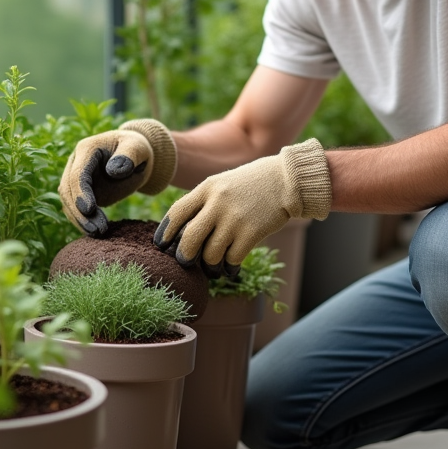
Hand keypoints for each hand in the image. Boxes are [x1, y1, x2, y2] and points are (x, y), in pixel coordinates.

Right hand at [59, 119, 176, 235]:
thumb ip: (128, 156)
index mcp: (87, 149)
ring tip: (98, 232)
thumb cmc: (136, 148)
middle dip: (79, 211)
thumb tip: (112, 171)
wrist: (134, 156)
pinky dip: (84, 221)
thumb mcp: (137, 148)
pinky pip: (76, 209)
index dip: (81, 192)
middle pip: (68, 190)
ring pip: (69, 202)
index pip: (77, 173)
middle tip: (96, 229)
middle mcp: (75, 163)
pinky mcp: (81, 193)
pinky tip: (96, 231)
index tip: (89, 209)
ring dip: (80, 219)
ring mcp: (76, 179)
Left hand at [154, 138, 330, 276]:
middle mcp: (218, 203)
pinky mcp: (252, 232)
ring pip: (211, 254)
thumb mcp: (223, 183)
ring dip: (210, 266)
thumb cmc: (251, 184)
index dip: (165, 232)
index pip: (177, 212)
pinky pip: (232, 259)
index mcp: (207, 188)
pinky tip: (231, 268)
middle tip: (186, 262)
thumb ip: (203, 202)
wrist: (286, 180)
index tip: (161, 245)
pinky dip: (229, 268)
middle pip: (190, 238)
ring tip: (214, 267)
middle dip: (184, 256)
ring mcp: (235, 218)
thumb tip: (181, 233)